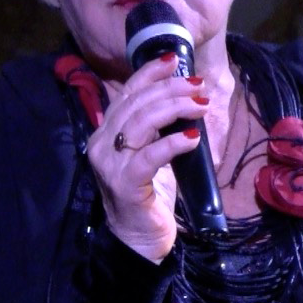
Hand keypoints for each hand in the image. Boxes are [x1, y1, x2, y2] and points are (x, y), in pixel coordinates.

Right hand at [87, 54, 208, 262]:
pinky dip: (172, 143)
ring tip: (200, 105)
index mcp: (106, 133)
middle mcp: (101, 144)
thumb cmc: (150, 195)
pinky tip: (192, 137)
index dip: (148, 73)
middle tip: (198, 86)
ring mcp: (110, 165)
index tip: (174, 60)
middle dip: (169, 89)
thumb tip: (185, 95)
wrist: (140, 242)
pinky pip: (149, 156)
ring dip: (174, 108)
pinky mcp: (125, 184)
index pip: (125, 93)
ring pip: (140, 123)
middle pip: (135, 103)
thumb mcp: (152, 153)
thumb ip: (157, 127)